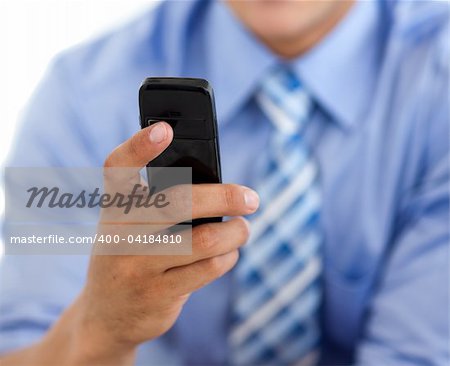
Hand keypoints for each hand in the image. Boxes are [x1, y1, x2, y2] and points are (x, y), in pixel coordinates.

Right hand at [72, 122, 259, 362]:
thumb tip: (221, 190)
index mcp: (114, 208)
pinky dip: (228, 257)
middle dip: (225, 196)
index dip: (139, 146)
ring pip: (203, 239)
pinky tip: (228, 253)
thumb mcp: (130, 227)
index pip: (117, 168)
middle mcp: (120, 234)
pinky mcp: (158, 294)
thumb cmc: (130, 255)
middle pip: (179, 202)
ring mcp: (137, 266)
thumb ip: (161, 205)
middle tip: (251, 198)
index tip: (166, 129)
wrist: (106, 315)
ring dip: (236, 232)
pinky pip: (209, 268)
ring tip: (243, 228)